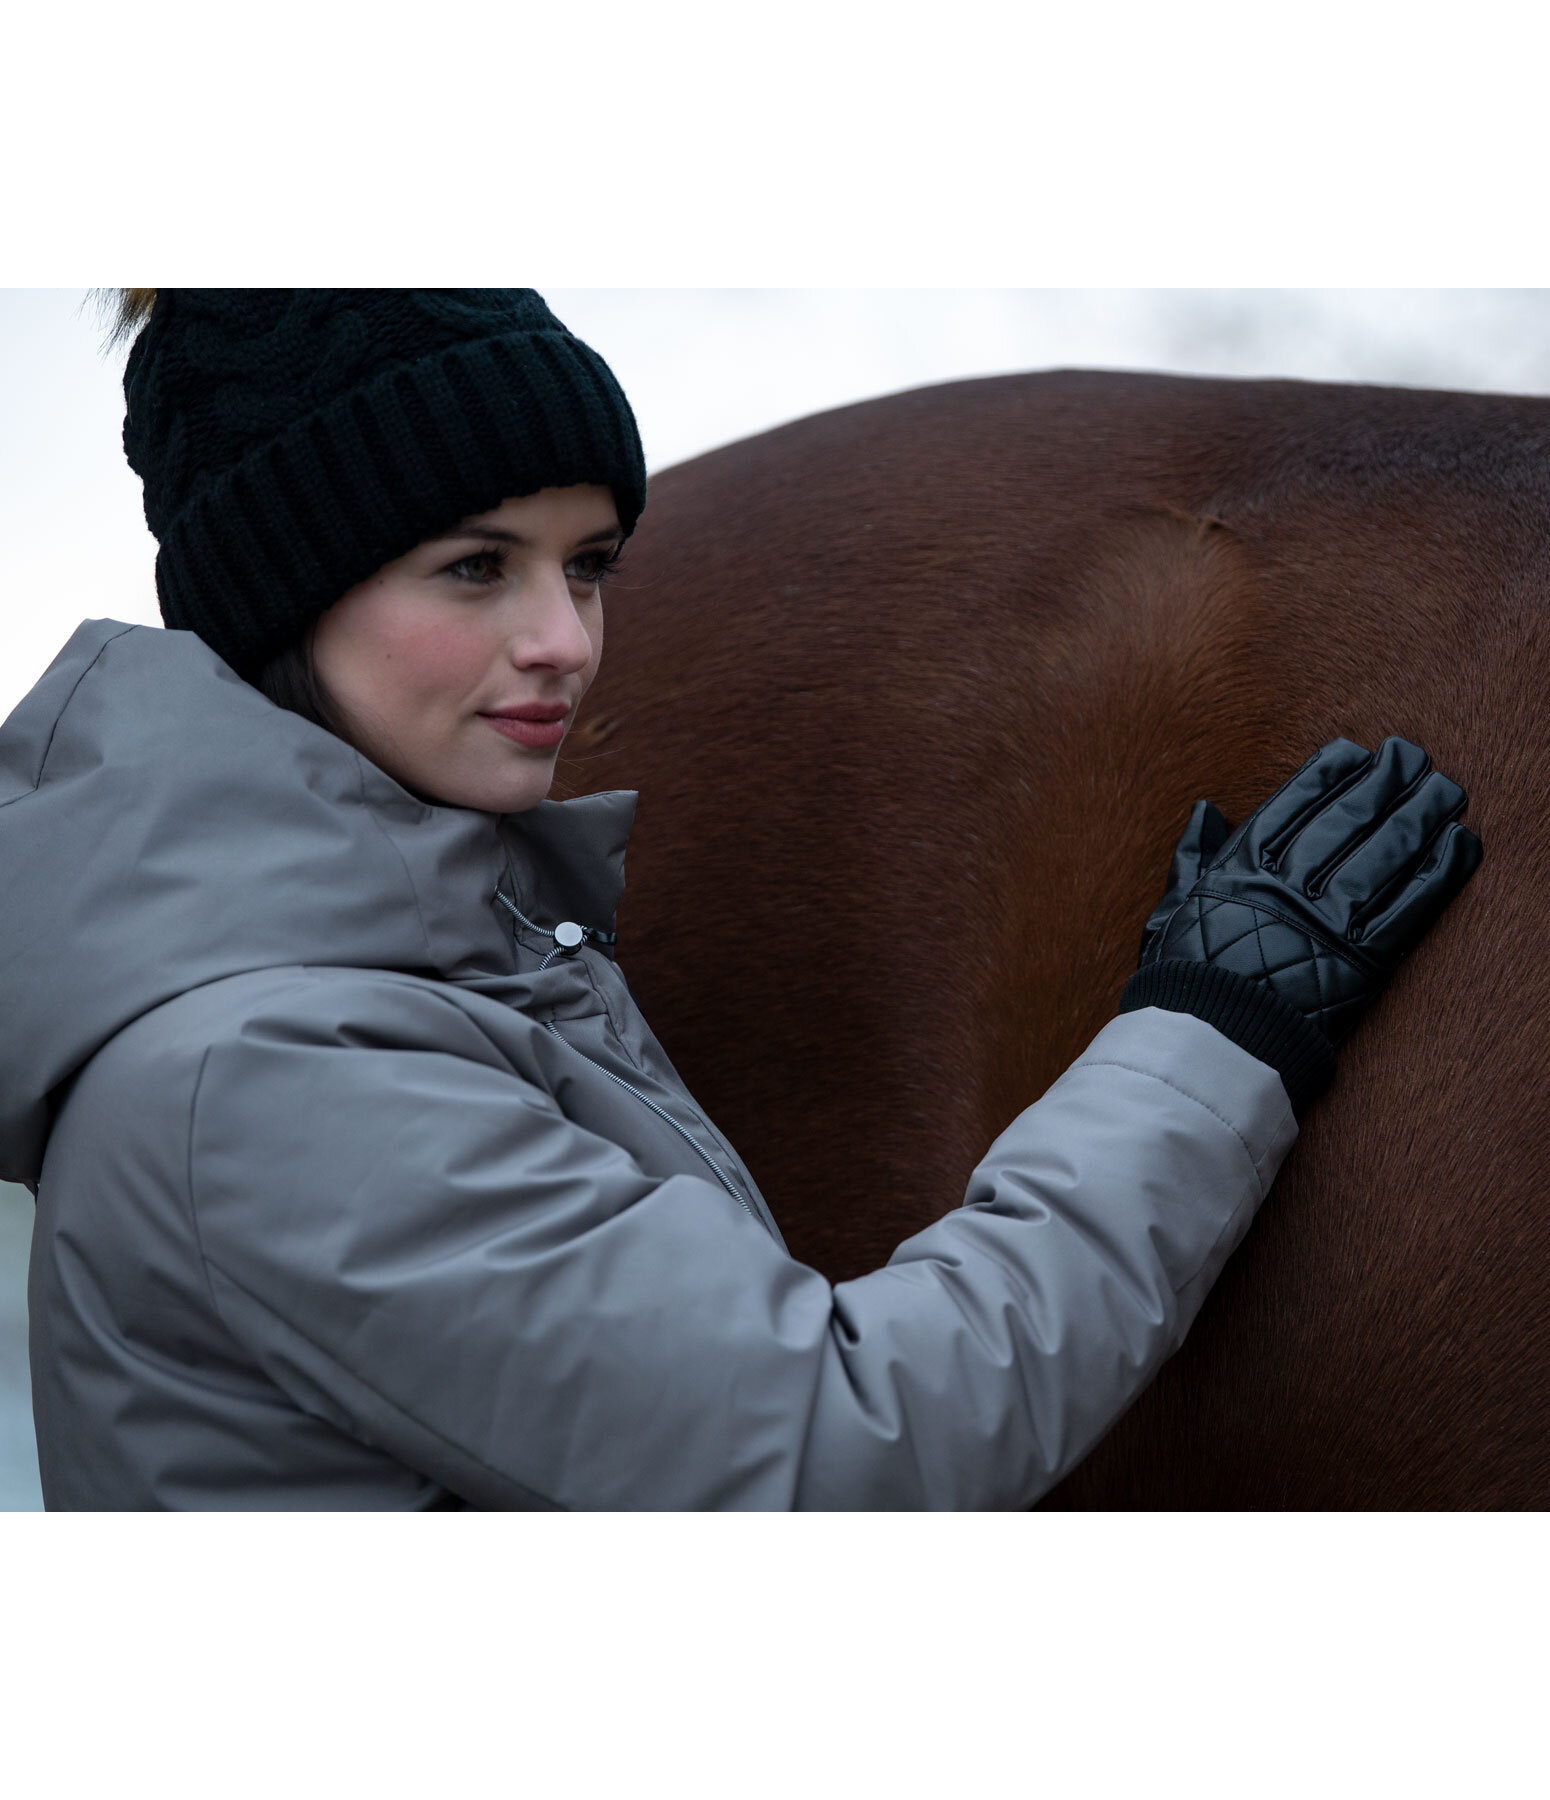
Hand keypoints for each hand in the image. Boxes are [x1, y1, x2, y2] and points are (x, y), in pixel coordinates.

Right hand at [1138, 737, 1482, 1045]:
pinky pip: (1409, 906)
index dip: (1330, 774)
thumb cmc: (1183, 981)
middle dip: (1384, 781)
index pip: (1293, 804)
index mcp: (1240, 870)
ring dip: (1421, 815)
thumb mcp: (1172, 909)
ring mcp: (1326, 921)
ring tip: (1447, 789)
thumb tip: (1207, 811)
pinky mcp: (1363, 961)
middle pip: (1347, 819)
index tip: (1355, 754)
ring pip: (1384, 853)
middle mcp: (1286, 886)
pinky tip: (1460, 844)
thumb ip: (1192, 856)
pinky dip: (1439, 873)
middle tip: (1412, 756)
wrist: (1206, 1047)